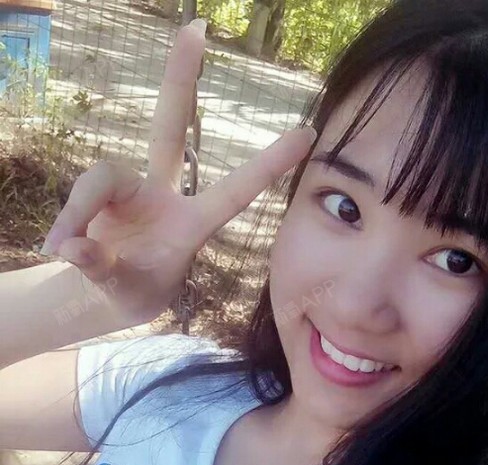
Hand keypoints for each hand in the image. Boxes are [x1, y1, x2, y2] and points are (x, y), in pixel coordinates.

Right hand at [40, 19, 315, 327]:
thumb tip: (73, 245)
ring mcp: (133, 188)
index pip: (233, 194)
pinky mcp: (103, 191)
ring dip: (80, 211)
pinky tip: (58, 247)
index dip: (267, 166)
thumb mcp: (125, 293)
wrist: (107, 292)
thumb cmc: (132, 293)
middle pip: (170, 126)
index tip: (307, 135)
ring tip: (65, 250)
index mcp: (190, 228)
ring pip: (103, 177)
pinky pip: (81, 194)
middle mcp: (164, 195)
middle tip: (197, 25)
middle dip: (181, 79)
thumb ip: (102, 270)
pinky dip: (68, 221)